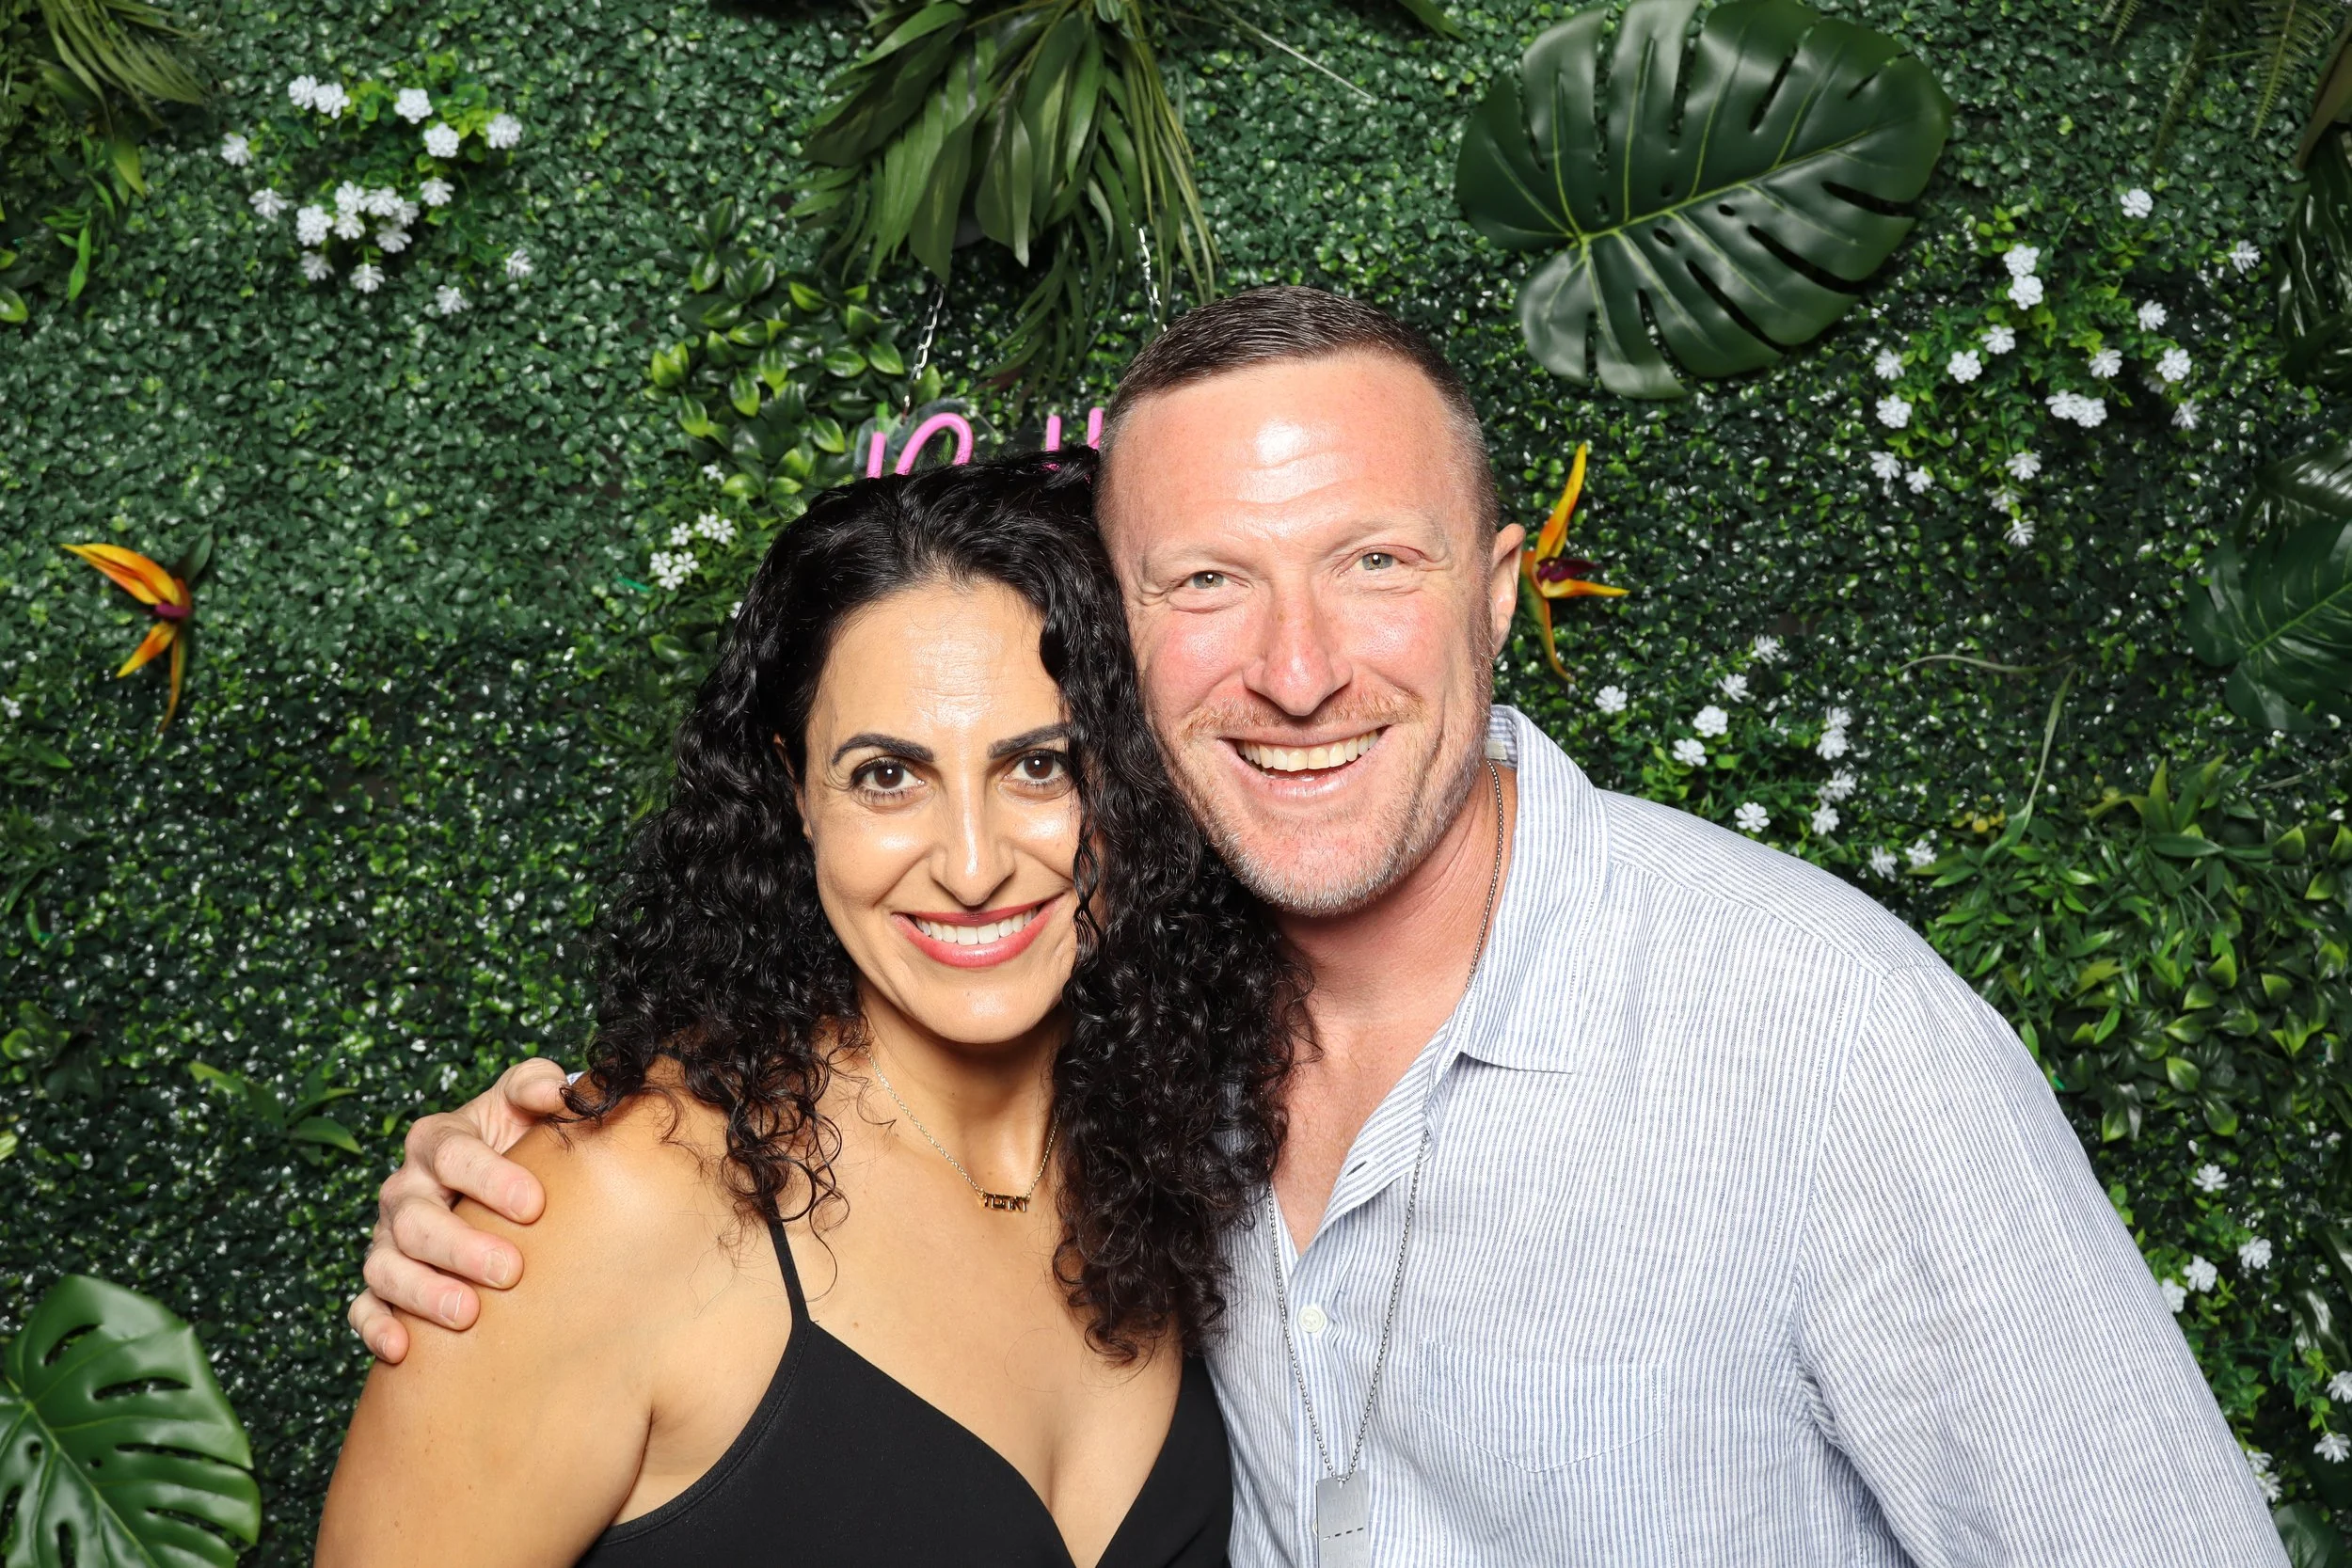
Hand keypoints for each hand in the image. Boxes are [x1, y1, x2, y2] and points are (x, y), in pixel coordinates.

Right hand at [347, 1057, 570, 1362]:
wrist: (506, 1179)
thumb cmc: (522, 1138)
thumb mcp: (528, 1102)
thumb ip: (539, 1085)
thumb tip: (556, 1093)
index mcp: (438, 1140)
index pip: (454, 1155)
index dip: (490, 1179)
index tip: (534, 1206)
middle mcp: (406, 1188)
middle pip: (417, 1219)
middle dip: (462, 1247)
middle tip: (510, 1271)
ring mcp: (388, 1237)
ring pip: (386, 1266)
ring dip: (424, 1292)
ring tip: (467, 1314)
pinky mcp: (382, 1281)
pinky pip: (364, 1306)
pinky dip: (376, 1326)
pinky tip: (401, 1348)